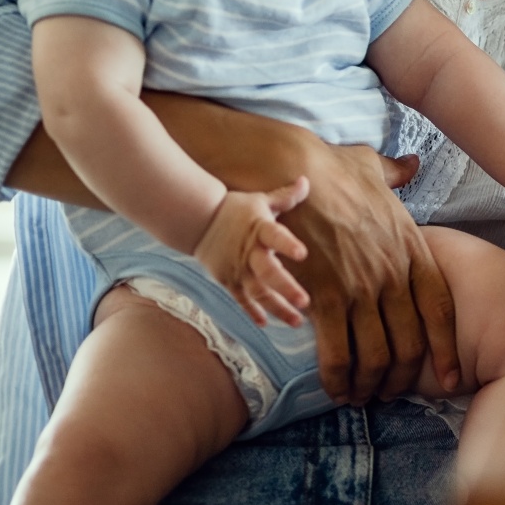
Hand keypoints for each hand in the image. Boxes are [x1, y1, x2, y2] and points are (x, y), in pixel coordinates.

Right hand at [192, 178, 312, 326]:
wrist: (197, 221)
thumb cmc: (235, 209)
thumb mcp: (260, 200)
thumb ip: (285, 196)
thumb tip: (307, 181)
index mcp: (260, 229)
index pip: (275, 235)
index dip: (288, 244)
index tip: (303, 254)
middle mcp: (249, 252)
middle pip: (268, 272)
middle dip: (286, 288)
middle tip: (305, 301)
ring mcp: (237, 269)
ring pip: (258, 292)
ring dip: (277, 308)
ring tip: (296, 320)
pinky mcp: (228, 280)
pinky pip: (241, 299)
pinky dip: (252, 312)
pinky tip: (265, 324)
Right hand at [279, 142, 461, 401]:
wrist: (294, 170)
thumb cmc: (331, 169)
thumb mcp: (374, 168)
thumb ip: (396, 174)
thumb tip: (411, 165)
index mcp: (412, 249)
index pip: (440, 310)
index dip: (446, 350)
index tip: (451, 377)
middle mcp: (393, 274)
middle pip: (411, 343)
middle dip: (403, 378)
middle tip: (390, 393)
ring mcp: (361, 287)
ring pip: (377, 355)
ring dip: (369, 384)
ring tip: (360, 396)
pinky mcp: (326, 296)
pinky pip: (337, 352)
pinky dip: (337, 377)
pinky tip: (334, 387)